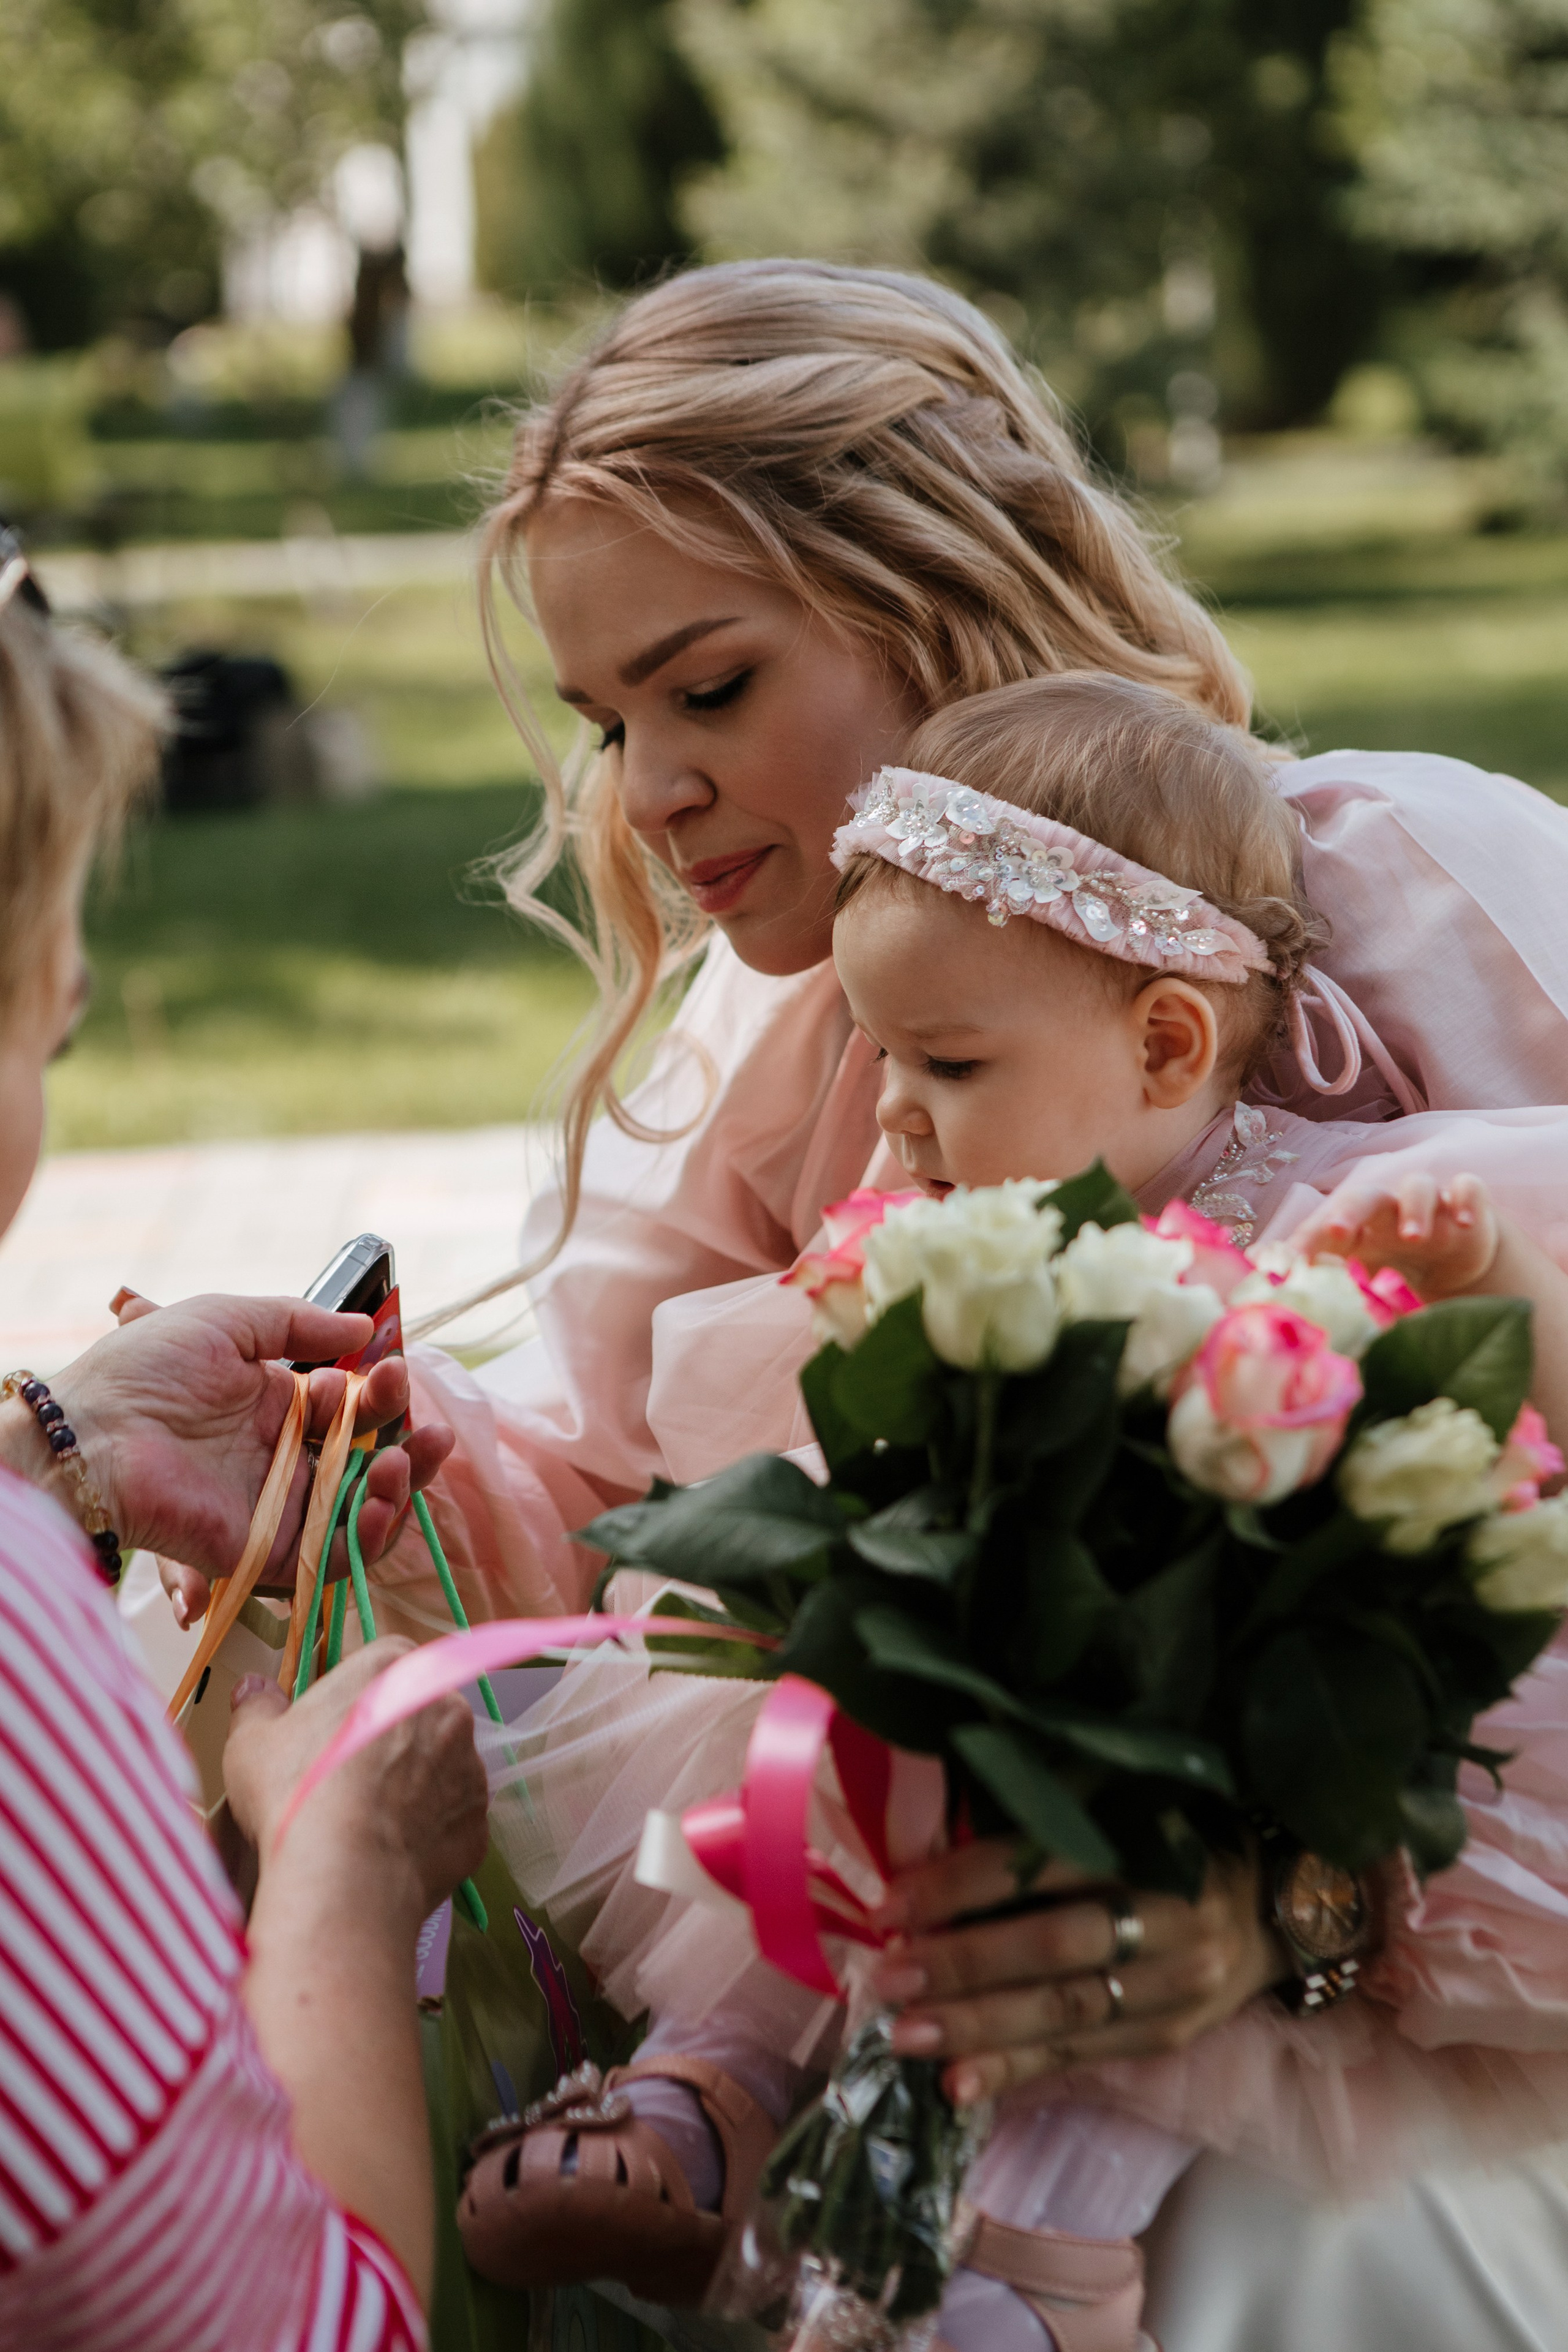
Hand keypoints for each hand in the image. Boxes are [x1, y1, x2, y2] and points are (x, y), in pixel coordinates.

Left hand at [38, 1293, 452, 1619]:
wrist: (90, 1436)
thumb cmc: (144, 1371)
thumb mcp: (225, 1321)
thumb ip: (297, 1323)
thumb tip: (363, 1327)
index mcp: (274, 1407)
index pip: (350, 1410)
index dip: (379, 1394)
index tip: (389, 1370)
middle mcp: (282, 1460)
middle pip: (368, 1462)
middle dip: (406, 1442)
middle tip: (423, 1423)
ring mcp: (278, 1508)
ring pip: (361, 1510)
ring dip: (399, 1488)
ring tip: (405, 1459)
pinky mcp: (267, 1551)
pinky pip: (332, 1554)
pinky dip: (369, 1534)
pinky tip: (384, 1499)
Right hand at [225, 1639, 488, 1920]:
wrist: (344, 1875)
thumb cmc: (296, 1794)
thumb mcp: (252, 1744)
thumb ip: (258, 1707)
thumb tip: (255, 1689)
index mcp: (392, 1668)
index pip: (383, 1666)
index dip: (356, 1700)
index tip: (332, 1731)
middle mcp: (445, 1706)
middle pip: (417, 1715)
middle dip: (390, 1742)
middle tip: (348, 1781)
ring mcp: (469, 1765)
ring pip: (441, 1768)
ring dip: (414, 1786)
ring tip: (367, 1823)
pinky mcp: (478, 1820)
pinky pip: (452, 1820)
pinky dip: (427, 1833)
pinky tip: (389, 1852)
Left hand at [867, 1840, 1282, 2105]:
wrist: (1272, 1907)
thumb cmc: (1173, 1840)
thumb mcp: (1123, 1807)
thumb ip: (1044, 1823)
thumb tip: (929, 1851)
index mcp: (1151, 1845)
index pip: (1042, 1866)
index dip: (963, 1885)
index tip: (892, 1905)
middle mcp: (1170, 1919)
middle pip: (1053, 1947)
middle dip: (962, 1966)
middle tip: (888, 1980)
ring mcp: (1175, 1987)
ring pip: (1065, 2012)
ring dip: (978, 2029)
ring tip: (904, 2040)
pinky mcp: (1168, 2036)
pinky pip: (1082, 2057)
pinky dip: (1017, 2072)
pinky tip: (960, 2086)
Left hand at [1291, 1170, 1498, 1300]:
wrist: (1451, 1259)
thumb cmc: (1394, 1266)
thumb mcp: (1362, 1281)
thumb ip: (1326, 1292)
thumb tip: (1277, 1304)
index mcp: (1355, 1229)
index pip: (1324, 1228)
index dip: (1307, 1241)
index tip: (1291, 1262)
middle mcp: (1386, 1211)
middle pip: (1364, 1198)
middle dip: (1349, 1211)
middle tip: (1337, 1231)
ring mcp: (1426, 1206)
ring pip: (1418, 1188)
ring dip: (1413, 1208)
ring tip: (1413, 1237)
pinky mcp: (1463, 1208)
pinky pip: (1467, 1188)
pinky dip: (1466, 1201)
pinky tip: (1464, 1223)